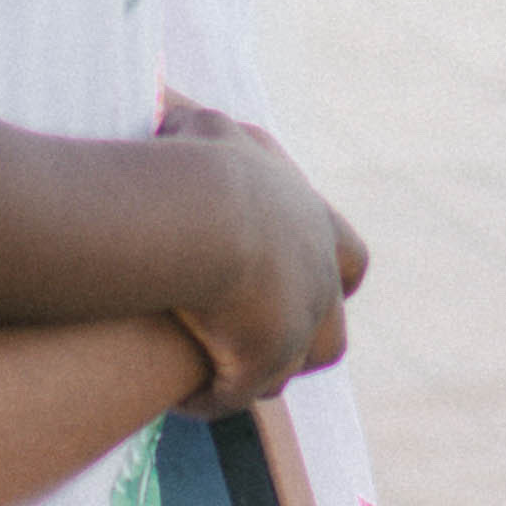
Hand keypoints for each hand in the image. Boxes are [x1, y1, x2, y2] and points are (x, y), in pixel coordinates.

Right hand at [155, 97, 360, 406]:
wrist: (202, 209)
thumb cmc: (189, 159)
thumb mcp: (194, 125)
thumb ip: (187, 120)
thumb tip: (160, 105)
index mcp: (308, 215)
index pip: (345, 252)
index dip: (325, 268)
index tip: (289, 276)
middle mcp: (318, 266)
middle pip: (334, 317)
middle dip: (308, 330)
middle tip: (259, 336)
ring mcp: (300, 315)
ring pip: (303, 362)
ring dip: (266, 371)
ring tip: (220, 376)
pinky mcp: (266, 357)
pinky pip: (241, 392)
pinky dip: (215, 397)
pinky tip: (183, 400)